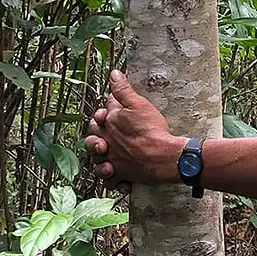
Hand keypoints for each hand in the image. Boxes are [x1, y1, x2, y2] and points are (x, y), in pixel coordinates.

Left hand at [85, 70, 183, 188]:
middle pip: (92, 138)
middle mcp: (106, 142)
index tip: (111, 113)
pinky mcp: (120, 175)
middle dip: (97, 134)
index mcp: (108, 124)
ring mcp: (112, 160)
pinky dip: (112, 180)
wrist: (164, 156)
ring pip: (97, 161)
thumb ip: (123, 90)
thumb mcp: (139, 104)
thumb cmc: (152, 130)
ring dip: (100, 158)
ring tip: (108, 155)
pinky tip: (119, 175)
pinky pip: (110, 181)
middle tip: (107, 135)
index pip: (100, 116)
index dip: (104, 113)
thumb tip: (114, 74)